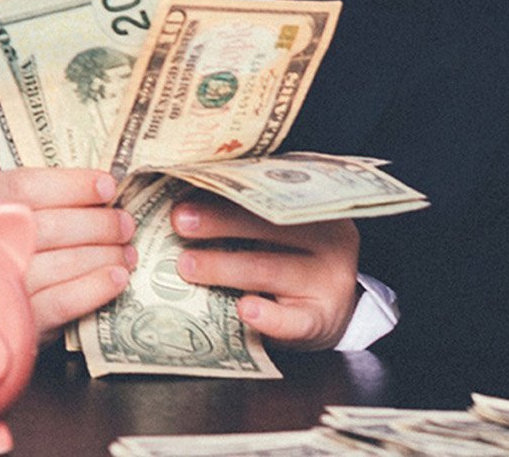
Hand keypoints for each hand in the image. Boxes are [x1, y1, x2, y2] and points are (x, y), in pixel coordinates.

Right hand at [0, 168, 135, 342]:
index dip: (72, 185)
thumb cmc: (12, 241)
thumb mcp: (15, 209)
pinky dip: (95, 287)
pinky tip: (117, 277)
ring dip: (103, 255)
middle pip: (47, 226)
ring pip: (59, 264)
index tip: (108, 186)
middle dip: (96, 223)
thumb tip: (104, 187)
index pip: (23, 187)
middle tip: (124, 223)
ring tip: (126, 251)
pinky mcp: (19, 320)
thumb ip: (47, 196)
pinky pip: (63, 302)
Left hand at [172, 198, 360, 351]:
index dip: (230, 189)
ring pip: (270, 271)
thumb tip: (183, 198)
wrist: (328, 311)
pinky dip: (268, 317)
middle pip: (270, 227)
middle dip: (220, 222)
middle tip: (180, 221)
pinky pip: (293, 321)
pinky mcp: (320, 321)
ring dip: (224, 267)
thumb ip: (243, 212)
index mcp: (314, 210)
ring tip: (187, 265)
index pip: (273, 193)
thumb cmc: (290, 259)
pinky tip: (245, 310)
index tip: (190, 187)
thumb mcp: (279, 231)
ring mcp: (327, 283)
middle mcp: (328, 242)